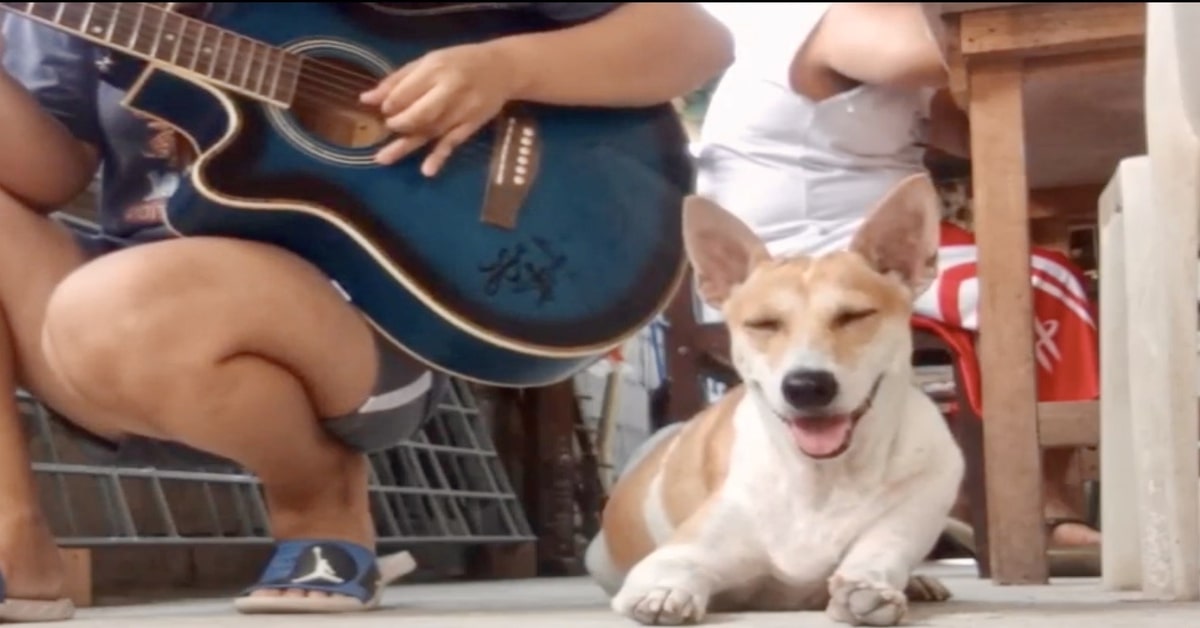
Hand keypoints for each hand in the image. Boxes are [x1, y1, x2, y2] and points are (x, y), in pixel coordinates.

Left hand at [360, 42, 522, 175]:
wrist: (502, 69)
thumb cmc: (460, 62)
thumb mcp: (428, 61)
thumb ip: (398, 80)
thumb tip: (366, 99)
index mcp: (436, 68)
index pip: (404, 92)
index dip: (389, 105)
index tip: (383, 110)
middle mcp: (449, 89)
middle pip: (418, 113)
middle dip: (398, 124)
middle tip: (388, 127)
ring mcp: (462, 110)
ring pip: (431, 130)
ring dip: (407, 145)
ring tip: (384, 158)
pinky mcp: (471, 124)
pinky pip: (453, 142)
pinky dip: (439, 156)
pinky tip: (427, 170)